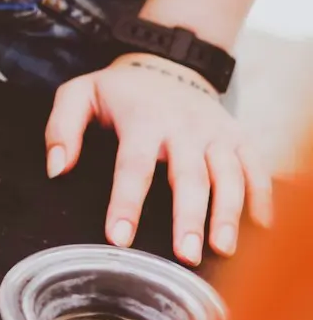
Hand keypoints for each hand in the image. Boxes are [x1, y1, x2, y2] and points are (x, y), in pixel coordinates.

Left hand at [46, 53, 273, 264]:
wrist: (168, 63)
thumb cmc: (120, 91)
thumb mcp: (79, 94)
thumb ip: (61, 128)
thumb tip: (56, 169)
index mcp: (142, 119)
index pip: (133, 165)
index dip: (125, 203)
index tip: (118, 238)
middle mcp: (184, 126)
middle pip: (188, 176)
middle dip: (188, 217)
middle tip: (185, 256)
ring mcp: (216, 132)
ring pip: (228, 175)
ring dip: (228, 214)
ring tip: (223, 250)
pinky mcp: (239, 137)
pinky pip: (257, 168)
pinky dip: (263, 197)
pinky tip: (260, 230)